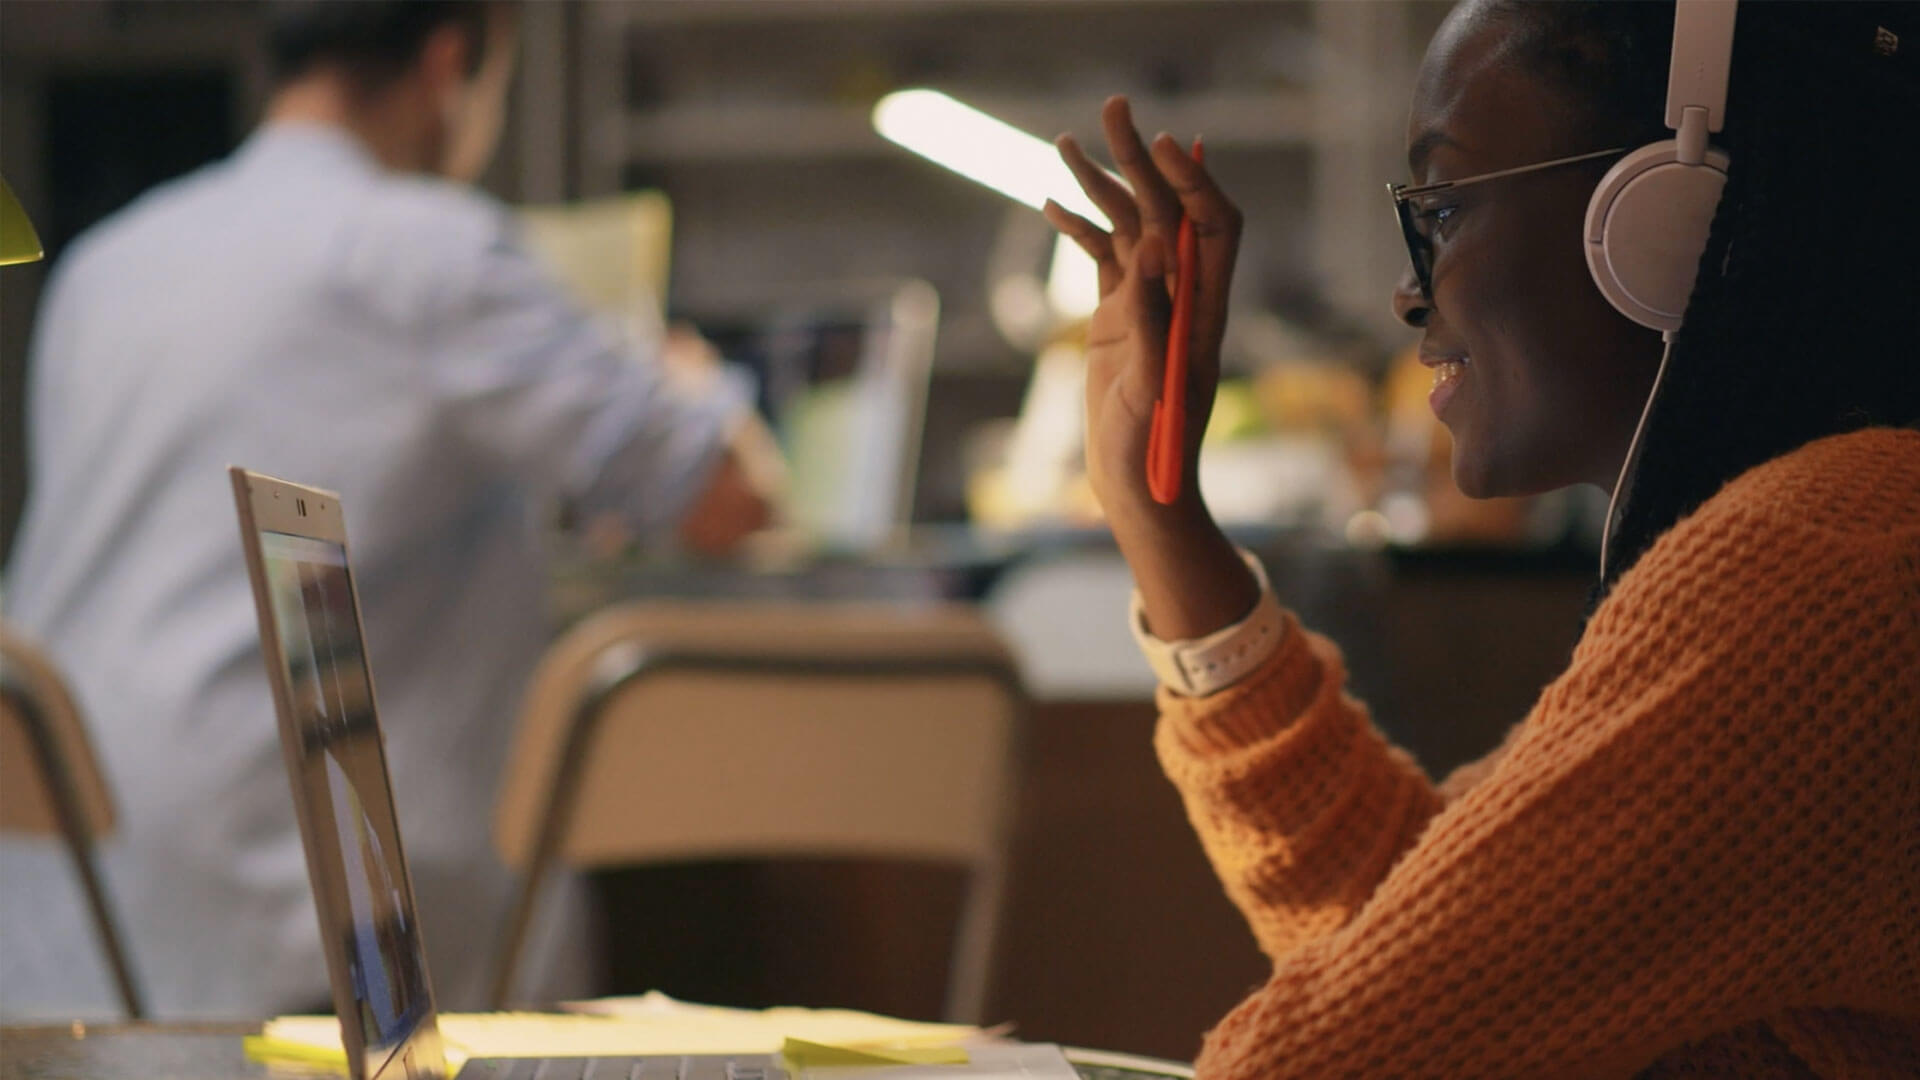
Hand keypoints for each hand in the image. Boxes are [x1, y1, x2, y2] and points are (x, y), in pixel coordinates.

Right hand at [1042, 97, 1259, 640]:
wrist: (1138, 491)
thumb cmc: (1153, 453)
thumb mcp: (1153, 388)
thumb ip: (1154, 319)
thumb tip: (1154, 248)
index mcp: (1204, 309)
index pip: (1213, 225)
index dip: (1193, 182)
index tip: (1161, 146)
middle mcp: (1181, 297)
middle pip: (1167, 212)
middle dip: (1142, 159)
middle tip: (1115, 107)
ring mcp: (1148, 305)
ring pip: (1129, 228)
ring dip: (1102, 184)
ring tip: (1065, 142)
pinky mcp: (1117, 320)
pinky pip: (1102, 260)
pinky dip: (1080, 229)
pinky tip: (1049, 204)